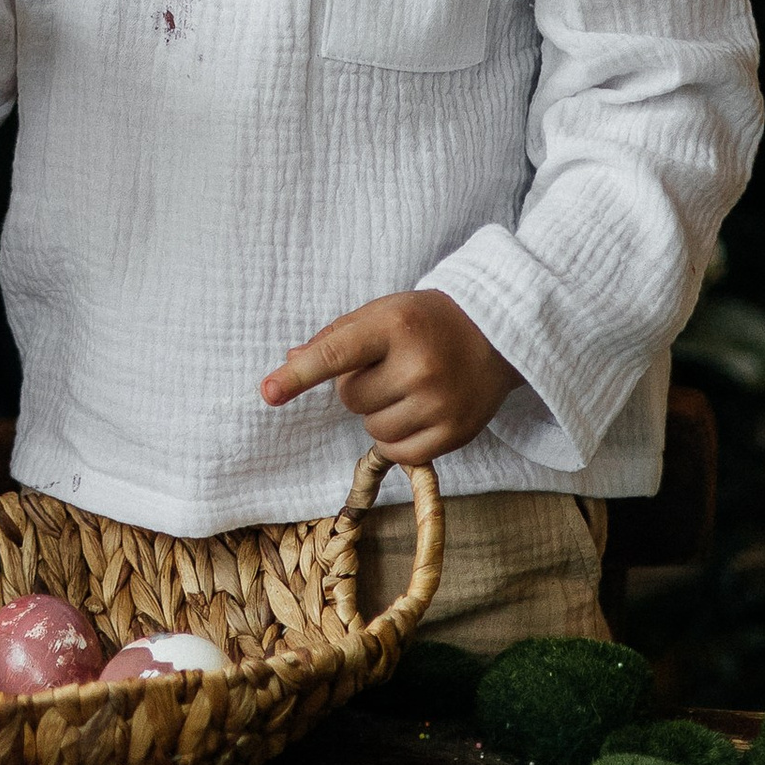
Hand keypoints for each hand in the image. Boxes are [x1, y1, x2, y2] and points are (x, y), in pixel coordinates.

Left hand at [259, 288, 519, 465]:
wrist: (497, 336)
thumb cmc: (427, 321)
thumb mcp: (383, 312)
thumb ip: (336, 337)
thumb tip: (290, 360)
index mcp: (394, 325)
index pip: (336, 353)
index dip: (299, 375)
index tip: (268, 392)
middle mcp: (418, 365)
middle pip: (350, 398)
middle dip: (359, 386)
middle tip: (389, 366)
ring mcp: (439, 403)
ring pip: (372, 428)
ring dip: (378, 412)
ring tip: (408, 387)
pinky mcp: (455, 434)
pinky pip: (398, 452)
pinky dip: (398, 436)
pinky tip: (418, 410)